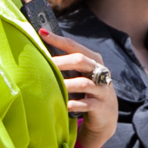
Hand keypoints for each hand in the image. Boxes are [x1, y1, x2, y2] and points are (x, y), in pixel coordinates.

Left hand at [41, 31, 117, 147]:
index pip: (74, 45)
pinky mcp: (101, 106)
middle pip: (81, 60)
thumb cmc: (87, 91)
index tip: (42, 33)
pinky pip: (86, 104)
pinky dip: (73, 104)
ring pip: (83, 83)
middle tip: (45, 64)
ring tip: (52, 86)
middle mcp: (100, 71)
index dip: (58, 39)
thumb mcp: (81, 75)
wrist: (106, 115)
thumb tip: (41, 52)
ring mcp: (102, 89)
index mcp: (93, 59)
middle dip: (61, 61)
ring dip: (66, 84)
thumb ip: (67, 64)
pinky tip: (63, 105)